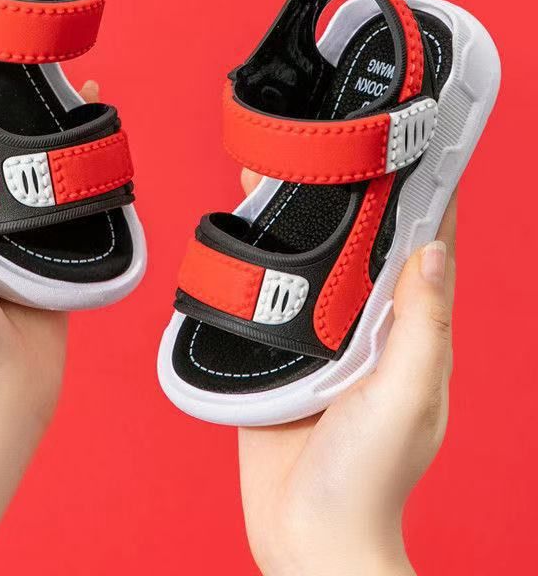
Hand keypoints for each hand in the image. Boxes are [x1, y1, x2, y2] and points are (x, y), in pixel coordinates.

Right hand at [238, 170, 455, 575]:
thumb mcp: (407, 397)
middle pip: (360, 247)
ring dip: (300, 219)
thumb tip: (434, 251)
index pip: (423, 251)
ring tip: (281, 173)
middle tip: (336, 145)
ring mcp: (318, 339)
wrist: (304, 533)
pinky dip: (258, 261)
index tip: (420, 148)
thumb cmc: (368, 479)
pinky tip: (242, 233)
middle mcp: (365, 329)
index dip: (427, 199)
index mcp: (407, 334)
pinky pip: (267, 296)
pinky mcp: (277, 352)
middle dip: (353, 195)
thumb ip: (420, 326)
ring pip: (310, 263)